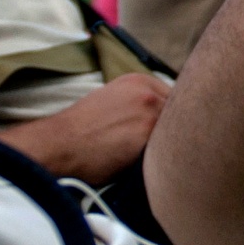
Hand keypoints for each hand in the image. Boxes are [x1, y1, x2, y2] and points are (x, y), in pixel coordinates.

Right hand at [0, 73, 170, 185]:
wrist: (62, 144)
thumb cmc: (82, 127)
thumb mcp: (112, 98)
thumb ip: (139, 100)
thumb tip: (163, 114)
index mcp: (139, 80)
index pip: (176, 96)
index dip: (175, 116)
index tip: (172, 129)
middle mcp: (147, 91)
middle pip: (181, 111)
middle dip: (176, 130)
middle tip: (172, 146)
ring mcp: (150, 112)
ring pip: (177, 131)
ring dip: (172, 144)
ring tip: (162, 157)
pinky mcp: (148, 136)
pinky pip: (169, 148)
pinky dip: (165, 157)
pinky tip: (155, 164)